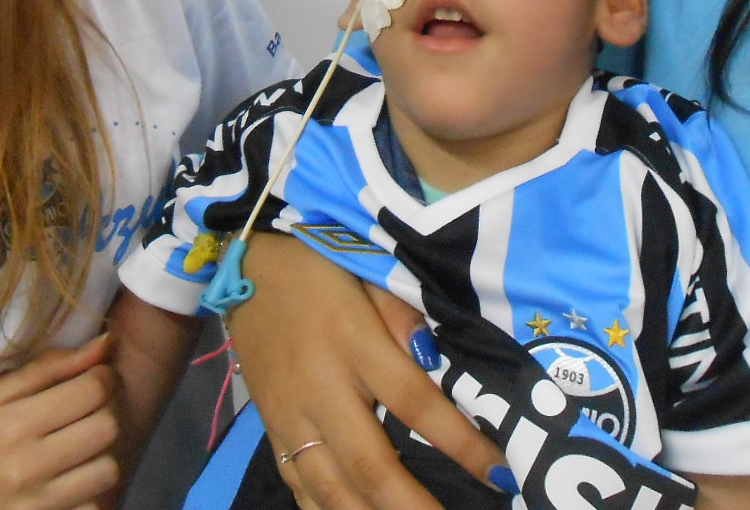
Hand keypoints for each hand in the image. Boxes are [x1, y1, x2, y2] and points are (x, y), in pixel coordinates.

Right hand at [0, 336, 120, 509]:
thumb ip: (48, 368)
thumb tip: (105, 342)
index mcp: (13, 425)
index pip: (91, 391)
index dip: (103, 377)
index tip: (95, 378)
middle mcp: (27, 468)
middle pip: (106, 429)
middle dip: (105, 413)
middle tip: (88, 412)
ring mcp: (35, 506)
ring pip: (108, 471)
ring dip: (101, 455)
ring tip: (81, 448)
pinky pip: (93, 509)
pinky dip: (89, 495)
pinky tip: (70, 482)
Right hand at [228, 235, 505, 509]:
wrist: (248, 265)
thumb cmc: (319, 266)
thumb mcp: (367, 273)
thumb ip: (402, 316)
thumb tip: (438, 360)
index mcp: (353, 343)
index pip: (415, 402)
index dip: (460, 443)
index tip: (501, 473)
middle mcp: (321, 389)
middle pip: (370, 464)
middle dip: (412, 506)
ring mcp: (291, 416)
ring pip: (330, 489)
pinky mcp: (272, 429)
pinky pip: (298, 484)